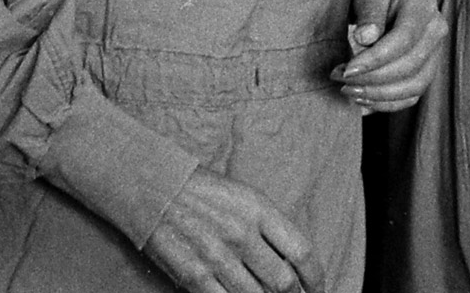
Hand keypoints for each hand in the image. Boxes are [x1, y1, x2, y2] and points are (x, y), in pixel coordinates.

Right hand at [144, 168, 323, 292]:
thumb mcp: (244, 196)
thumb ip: (269, 226)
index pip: (302, 252)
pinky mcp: (194, 275)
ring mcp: (217, 256)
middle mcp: (241, 234)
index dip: (316, 279)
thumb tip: (292, 263)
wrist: (152, 186)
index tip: (317, 289)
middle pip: (283, 283)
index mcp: (258, 209)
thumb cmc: (202, 190)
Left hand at [333, 0, 446, 112]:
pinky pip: (412, 95)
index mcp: (423, 7)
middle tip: (340, 79)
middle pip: (409, 67)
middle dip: (372, 79)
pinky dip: (387, 103)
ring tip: (348, 91)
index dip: (374, 59)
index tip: (347, 70)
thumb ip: (369, 13)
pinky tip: (363, 100)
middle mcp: (435, 32)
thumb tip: (365, 38)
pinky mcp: (427, 70)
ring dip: (378, 95)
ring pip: (413, 86)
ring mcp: (435, 53)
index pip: (402, 40)